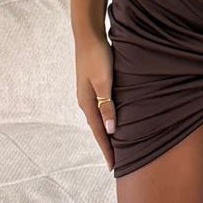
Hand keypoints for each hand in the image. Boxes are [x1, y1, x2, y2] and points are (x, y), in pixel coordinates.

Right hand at [75, 35, 116, 170]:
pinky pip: (101, 109)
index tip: (113, 167)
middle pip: (98, 129)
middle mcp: (86, 101)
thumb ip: (107, 105)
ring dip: (106, 133)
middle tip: (116, 163)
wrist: (88, 35)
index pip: (99, 133)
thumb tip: (109, 130)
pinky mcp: (93, 86)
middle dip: (106, 146)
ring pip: (99, 119)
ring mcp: (88, 94)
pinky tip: (113, 121)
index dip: (107, 150)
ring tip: (116, 146)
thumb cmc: (98, 57)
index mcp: (87, 103)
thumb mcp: (104, 82)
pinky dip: (107, 119)